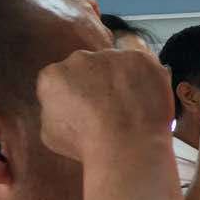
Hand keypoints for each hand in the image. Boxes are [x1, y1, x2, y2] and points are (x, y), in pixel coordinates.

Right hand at [38, 48, 171, 160]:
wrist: (125, 143)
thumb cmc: (86, 144)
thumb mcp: (52, 133)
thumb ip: (54, 110)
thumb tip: (65, 105)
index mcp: (53, 76)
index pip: (62, 79)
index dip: (76, 95)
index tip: (86, 109)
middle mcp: (79, 59)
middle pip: (89, 66)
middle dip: (98, 82)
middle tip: (111, 105)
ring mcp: (111, 55)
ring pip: (116, 61)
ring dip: (122, 76)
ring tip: (133, 102)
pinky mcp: (139, 57)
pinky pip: (142, 59)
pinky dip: (145, 73)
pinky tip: (148, 91)